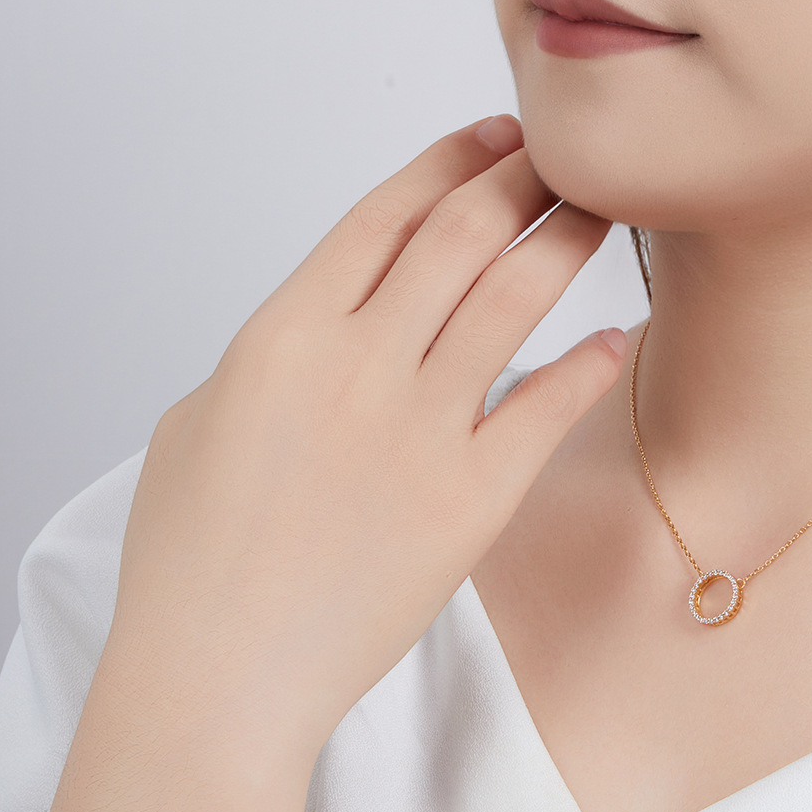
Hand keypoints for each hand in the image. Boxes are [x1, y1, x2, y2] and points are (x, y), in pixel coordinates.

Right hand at [103, 113, 623, 764]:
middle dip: (522, 177)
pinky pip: (548, 406)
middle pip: (462, 233)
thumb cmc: (193, 557)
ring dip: (565, 239)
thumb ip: (275, 352)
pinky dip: (590, 362)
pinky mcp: (472, 496)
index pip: (388, 211)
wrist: (218, 675)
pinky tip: (618, 334)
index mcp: (286, 333)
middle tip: (564, 157)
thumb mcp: (202, 419)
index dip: (450, 160)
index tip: (495, 136)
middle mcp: (359, 363)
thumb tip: (333, 323)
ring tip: (603, 210)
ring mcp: (421, 428)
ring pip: (514, 297)